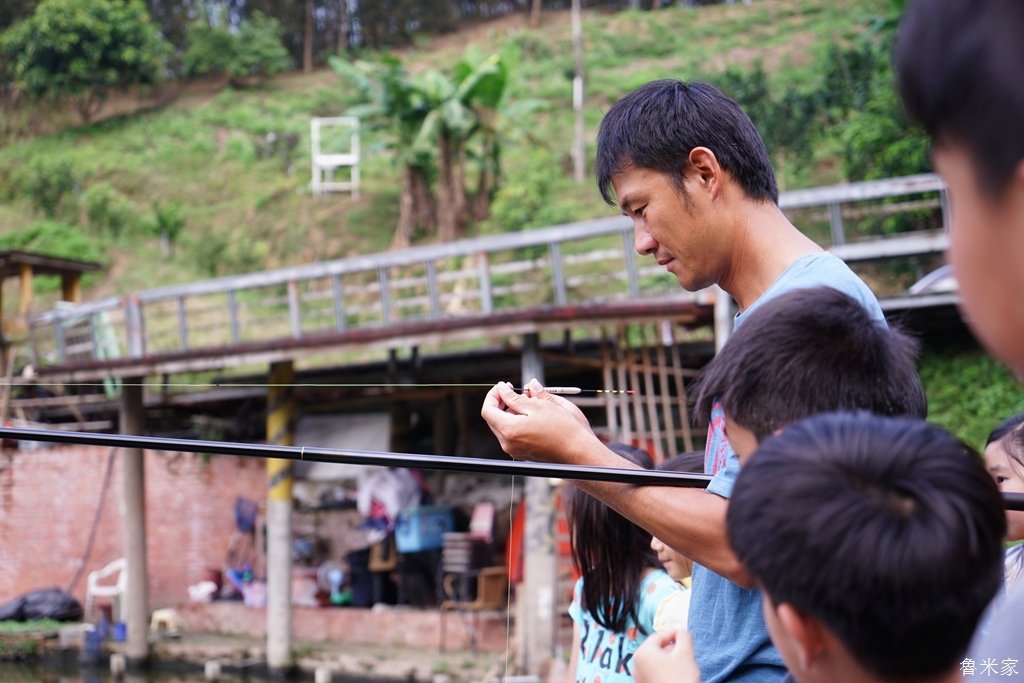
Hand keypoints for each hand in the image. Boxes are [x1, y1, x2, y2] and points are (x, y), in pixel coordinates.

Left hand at [480, 379, 595, 462]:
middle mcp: (508, 443)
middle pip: (493, 419)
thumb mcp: (540, 405)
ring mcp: (515, 450)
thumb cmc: (563, 428)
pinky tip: (533, 415)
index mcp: (509, 430)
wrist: (579, 452)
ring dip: (511, 411)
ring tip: (529, 401)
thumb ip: (518, 397)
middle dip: (502, 402)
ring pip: (504, 426)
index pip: (487, 410)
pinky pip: (513, 435)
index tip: (503, 386)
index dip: (493, 395)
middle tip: (515, 390)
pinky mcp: (524, 453)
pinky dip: (518, 422)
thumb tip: (505, 389)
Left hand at [634, 630, 699, 682]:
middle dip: (671, 648)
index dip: (674, 633)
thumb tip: (680, 630)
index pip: (659, 635)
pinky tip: (676, 677)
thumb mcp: (686, 652)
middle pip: (656, 649)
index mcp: (642, 652)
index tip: (686, 635)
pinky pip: (654, 673)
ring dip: (669, 660)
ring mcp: (638, 678)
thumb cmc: (681, 678)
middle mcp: (636, 664)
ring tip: (682, 666)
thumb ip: (683, 635)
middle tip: (685, 652)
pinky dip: (664, 671)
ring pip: (655, 662)